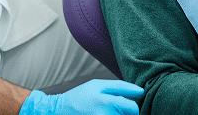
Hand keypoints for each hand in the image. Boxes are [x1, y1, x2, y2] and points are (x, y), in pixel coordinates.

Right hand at [19, 79, 142, 114]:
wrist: (58, 111)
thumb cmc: (79, 96)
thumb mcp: (96, 85)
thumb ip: (118, 87)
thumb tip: (139, 91)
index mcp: (105, 99)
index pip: (131, 106)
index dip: (134, 106)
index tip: (134, 102)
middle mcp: (103, 112)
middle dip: (128, 113)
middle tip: (122, 110)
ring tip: (106, 111)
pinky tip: (103, 114)